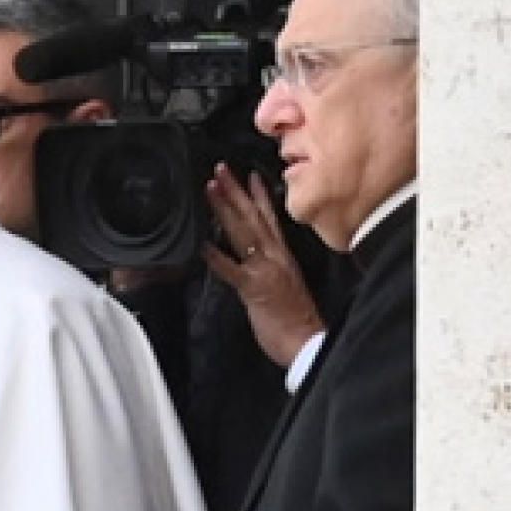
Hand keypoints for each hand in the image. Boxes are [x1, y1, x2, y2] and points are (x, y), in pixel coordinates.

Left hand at [201, 163, 324, 368]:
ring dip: (225, 209)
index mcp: (283, 256)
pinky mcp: (255, 289)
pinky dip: (218, 257)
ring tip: (210, 190)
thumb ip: (271, 268)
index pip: (271, 219)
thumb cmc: (296, 319)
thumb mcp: (286, 284)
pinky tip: (203, 245)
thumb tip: (256, 261)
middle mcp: (276, 257)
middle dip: (236, 192)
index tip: (250, 175)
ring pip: (243, 233)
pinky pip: (233, 270)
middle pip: (254, 217)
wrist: (307, 340)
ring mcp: (265, 270)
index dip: (260, 195)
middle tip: (220, 170)